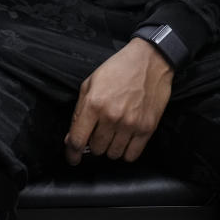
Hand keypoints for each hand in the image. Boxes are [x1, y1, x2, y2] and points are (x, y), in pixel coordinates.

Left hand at [64, 38, 173, 164]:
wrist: (149, 61)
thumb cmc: (118, 69)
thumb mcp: (90, 83)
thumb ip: (79, 112)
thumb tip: (71, 137)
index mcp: (94, 104)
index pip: (77, 140)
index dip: (72, 153)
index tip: (72, 158)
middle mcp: (112, 117)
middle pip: (96, 149)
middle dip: (93, 143)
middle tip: (98, 132)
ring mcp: (131, 124)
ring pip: (113, 154)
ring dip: (109, 148)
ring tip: (112, 133)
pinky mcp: (147, 128)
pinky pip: (132, 155)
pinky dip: (125, 152)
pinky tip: (124, 140)